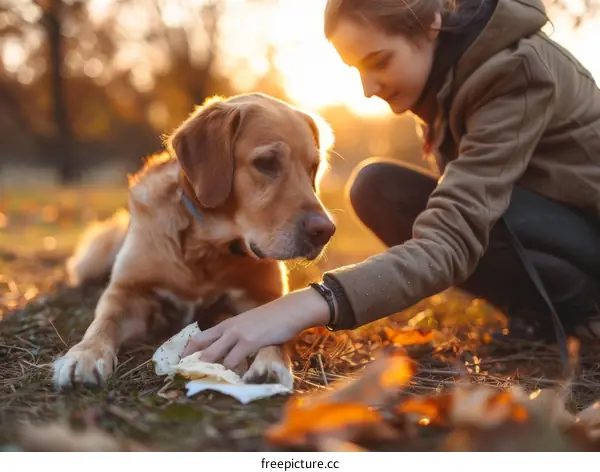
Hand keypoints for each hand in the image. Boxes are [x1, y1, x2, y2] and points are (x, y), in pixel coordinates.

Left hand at [181, 287, 330, 369]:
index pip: (199, 337)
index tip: (180, 365)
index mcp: (227, 324)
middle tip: (184, 378)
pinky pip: (233, 361)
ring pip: (212, 355)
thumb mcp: (251, 325)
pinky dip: (229, 373)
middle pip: (200, 345)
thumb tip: (235, 354)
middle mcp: (228, 328)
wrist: (291, 309)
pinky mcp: (249, 342)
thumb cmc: (275, 318)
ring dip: (207, 371)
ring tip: (201, 384)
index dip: (187, 352)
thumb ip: (240, 337)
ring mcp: (237, 334)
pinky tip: (228, 382)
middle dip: (190, 362)